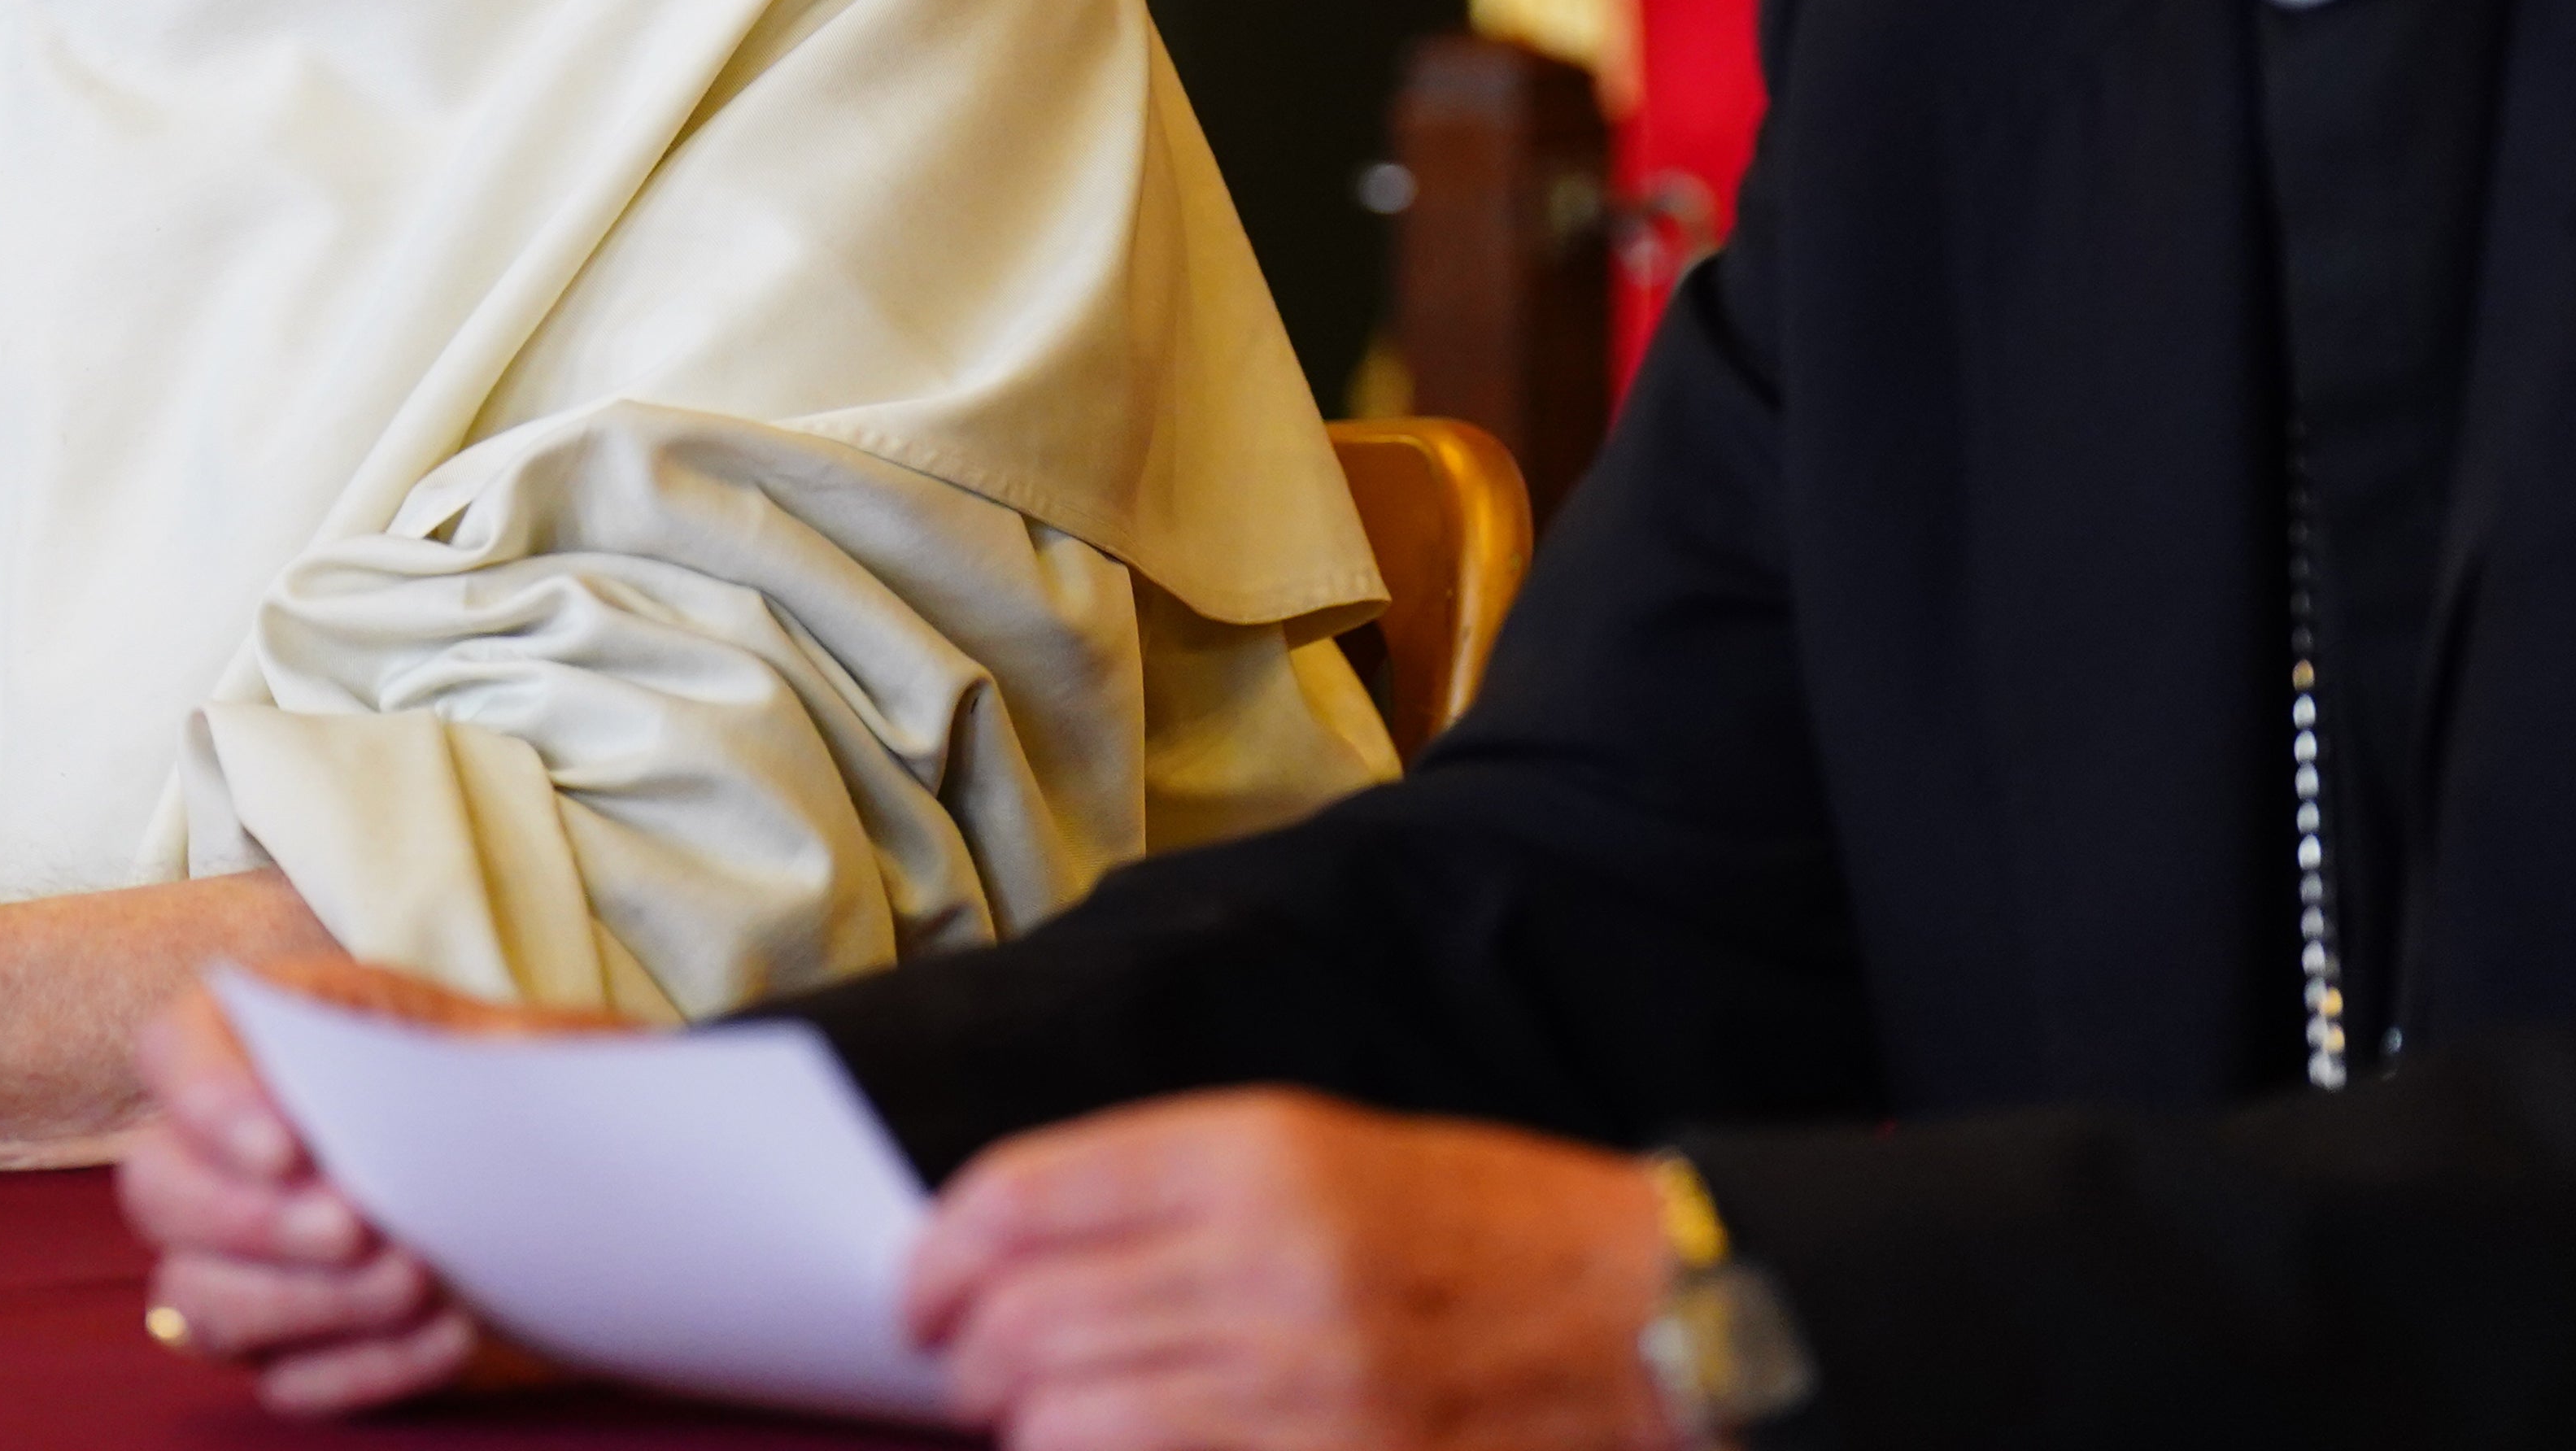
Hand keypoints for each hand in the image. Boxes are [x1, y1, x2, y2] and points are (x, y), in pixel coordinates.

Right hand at [118, 956, 606, 1414]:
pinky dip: (365, 1366)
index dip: (205, 1097)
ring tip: (418, 1276)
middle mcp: (234, 1151)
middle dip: (252, 1218)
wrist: (590, 1197)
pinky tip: (451, 1333)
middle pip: (158, 1188)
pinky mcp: (293, 1350)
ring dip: (304, 1301)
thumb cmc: (537, 1097)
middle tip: (356, 1224)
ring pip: (196, 1300)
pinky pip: (286, 1383)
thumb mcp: (531, 1043)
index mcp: (277, 1038)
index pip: (173, 1049)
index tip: (284, 1144)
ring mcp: (247, 1263)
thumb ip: (492, 1048)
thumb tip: (462, 1086)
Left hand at [904, 1092, 1686, 1450]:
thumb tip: (1012, 1255)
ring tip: (1029, 1426)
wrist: (1650, 1322)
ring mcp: (1307, 1387)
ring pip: (1071, 1423)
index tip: (925, 1290)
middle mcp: (1272, 1267)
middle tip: (964, 1374)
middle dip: (968, 1363)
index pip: (1024, 1200)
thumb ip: (1166, 1194)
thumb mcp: (1321, 1152)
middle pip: (1029, 1322)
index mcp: (1259, 1157)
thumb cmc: (1477, 1229)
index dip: (942, 1255)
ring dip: (1025, 1433)